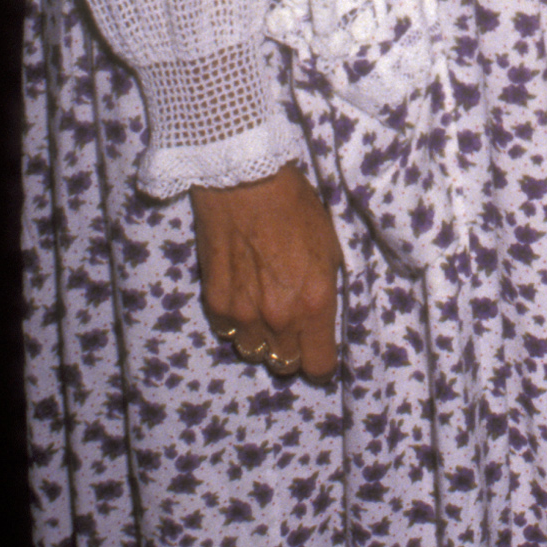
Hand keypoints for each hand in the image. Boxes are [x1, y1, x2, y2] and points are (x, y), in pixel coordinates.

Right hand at [192, 165, 344, 378]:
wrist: (247, 180)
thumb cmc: (296, 207)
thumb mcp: (331, 249)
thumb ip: (325, 293)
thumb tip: (321, 321)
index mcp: (316, 302)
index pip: (319, 366)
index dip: (320, 361)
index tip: (319, 349)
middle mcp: (280, 316)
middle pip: (285, 364)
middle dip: (291, 349)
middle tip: (291, 324)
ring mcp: (244, 312)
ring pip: (253, 352)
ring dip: (260, 338)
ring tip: (263, 309)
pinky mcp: (215, 301)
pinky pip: (227, 331)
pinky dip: (235, 321)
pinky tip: (241, 296)